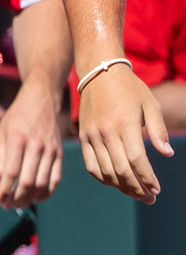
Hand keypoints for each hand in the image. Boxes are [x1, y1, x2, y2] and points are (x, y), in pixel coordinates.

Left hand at [0, 81, 63, 207]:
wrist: (41, 100)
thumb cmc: (16, 117)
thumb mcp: (1, 133)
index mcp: (18, 140)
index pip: (9, 174)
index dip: (2, 191)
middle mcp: (37, 146)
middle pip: (27, 182)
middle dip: (14, 199)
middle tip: (5, 205)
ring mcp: (51, 150)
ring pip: (42, 184)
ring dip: (28, 199)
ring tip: (17, 203)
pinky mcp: (59, 154)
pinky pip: (55, 179)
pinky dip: (45, 193)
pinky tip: (35, 197)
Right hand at [76, 65, 171, 203]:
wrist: (100, 74)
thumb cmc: (132, 89)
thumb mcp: (151, 104)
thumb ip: (158, 130)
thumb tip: (167, 154)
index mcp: (126, 124)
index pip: (136, 160)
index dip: (147, 177)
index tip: (157, 188)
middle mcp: (106, 133)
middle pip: (121, 170)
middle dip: (137, 188)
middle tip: (150, 197)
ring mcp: (92, 137)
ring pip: (106, 172)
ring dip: (122, 187)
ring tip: (137, 193)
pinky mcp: (83, 138)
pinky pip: (91, 166)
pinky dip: (104, 179)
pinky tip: (117, 183)